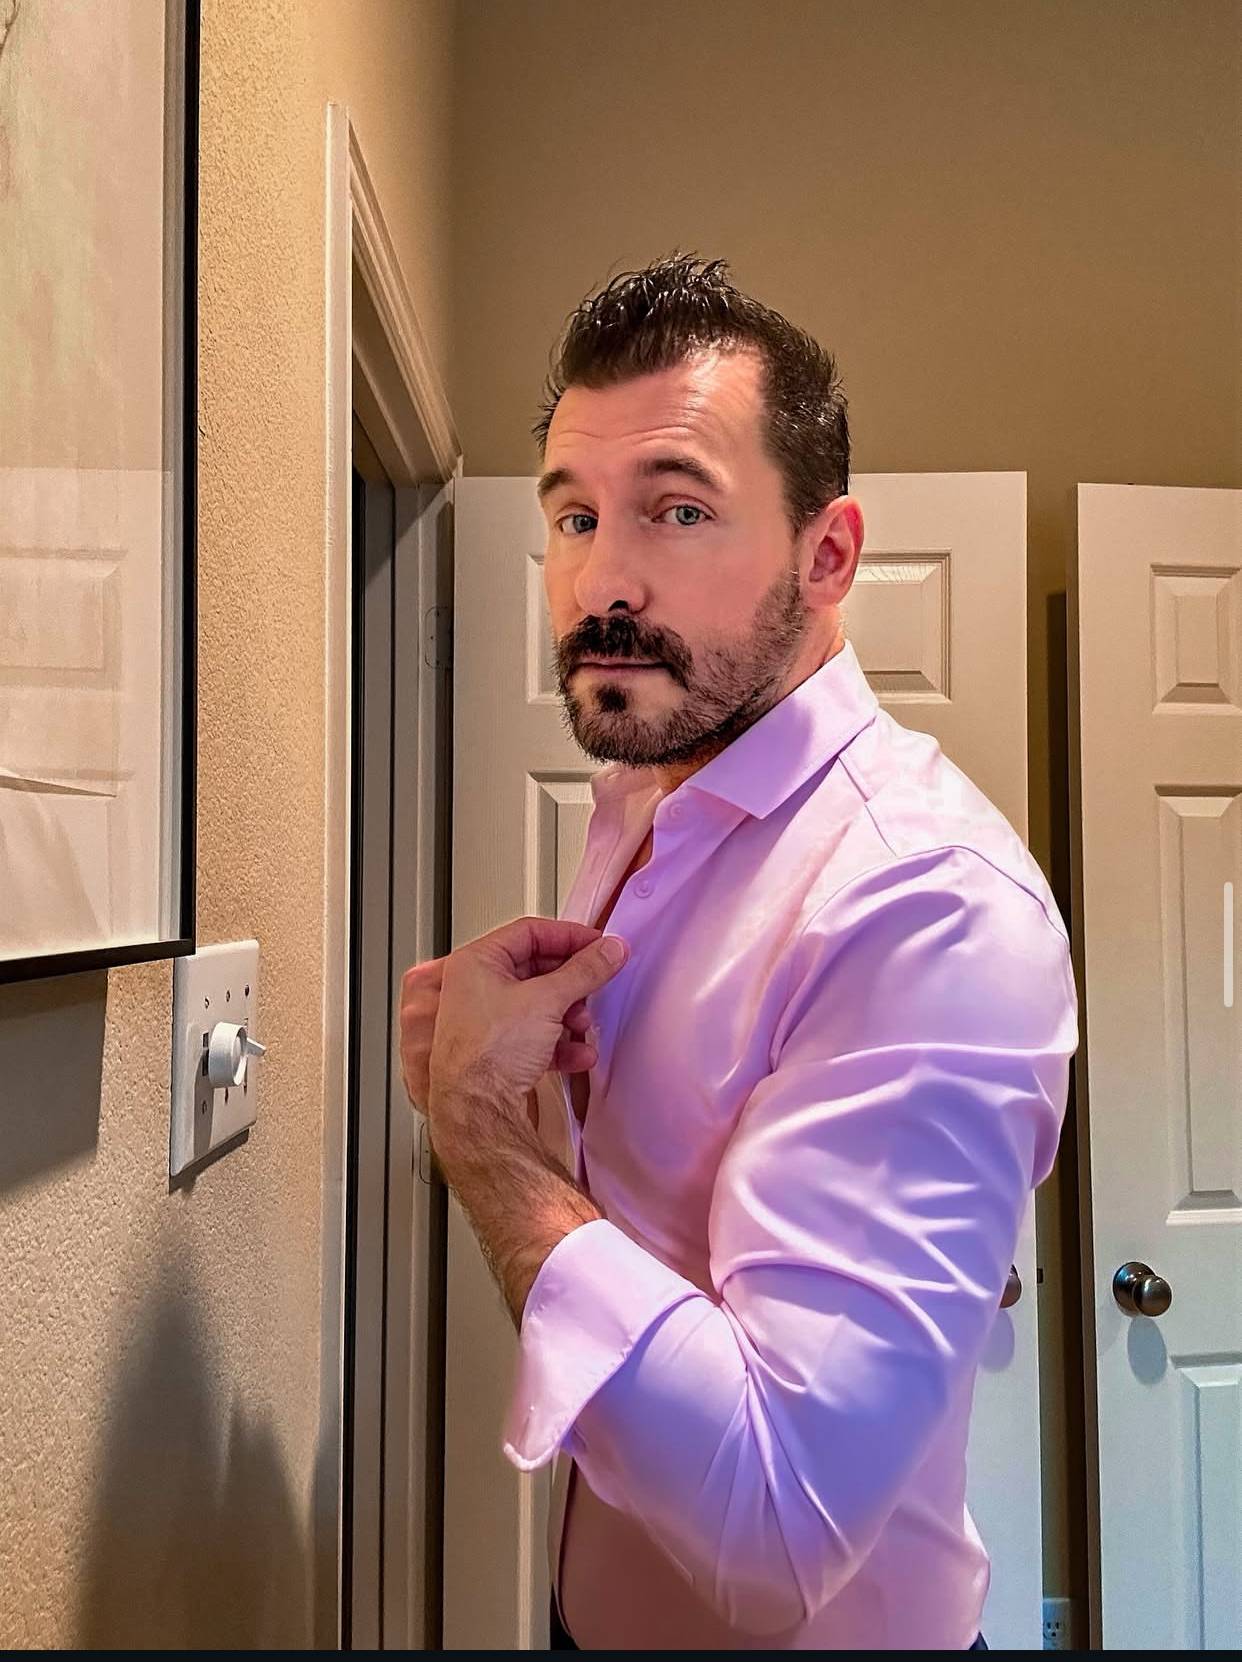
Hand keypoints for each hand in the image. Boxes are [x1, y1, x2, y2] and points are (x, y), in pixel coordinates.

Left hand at [398, 930, 614, 1117]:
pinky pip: (534, 1034)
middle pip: (536, 969)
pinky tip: (577, 1053)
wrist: (477, 1112)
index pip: (530, 932)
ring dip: (568, 1014)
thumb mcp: (547, 1000)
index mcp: (476, 962)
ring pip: (538, 1004)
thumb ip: (585, 971)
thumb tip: (608, 951)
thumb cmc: (487, 1055)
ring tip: (582, 1024)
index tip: (597, 945)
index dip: (569, 936)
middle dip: (571, 982)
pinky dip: (558, 1041)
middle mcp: (474, 987)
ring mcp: (484, 1020)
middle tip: (597, 982)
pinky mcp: (496, 1050)